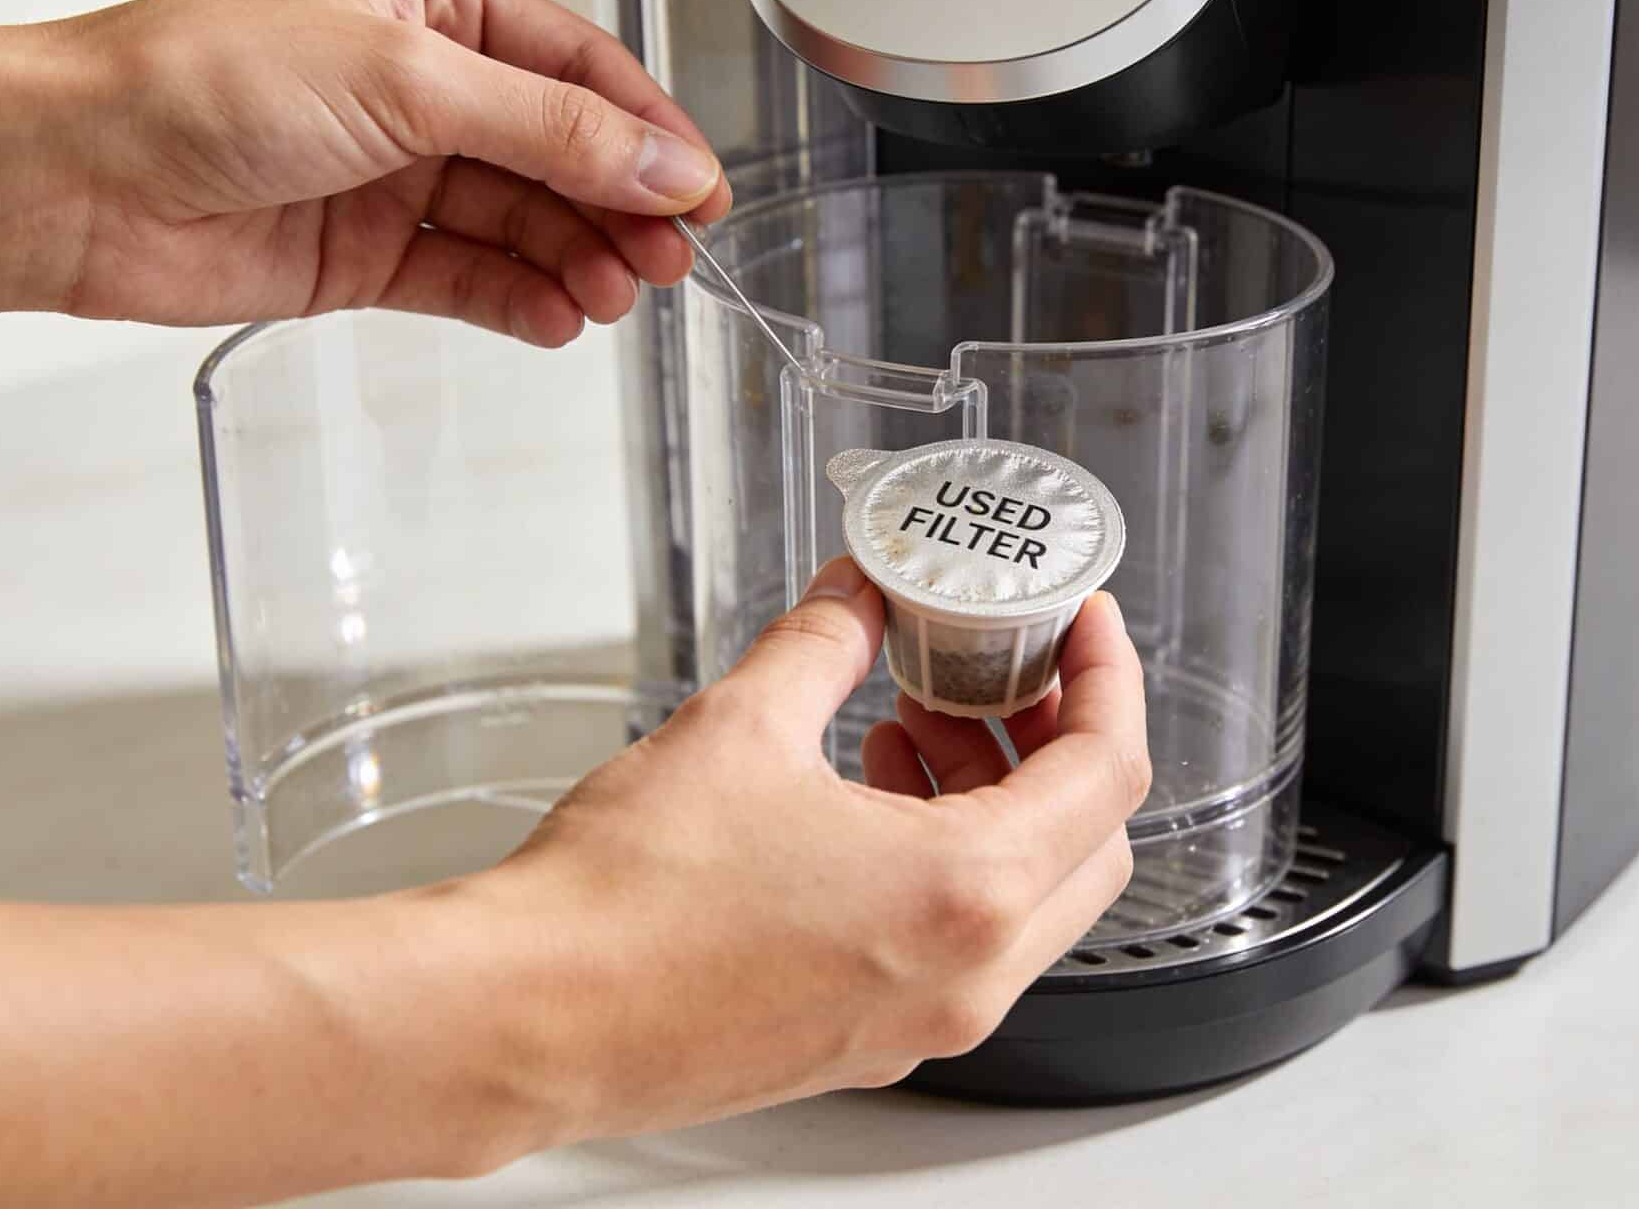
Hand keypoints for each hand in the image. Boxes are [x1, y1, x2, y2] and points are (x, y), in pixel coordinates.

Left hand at [39, 0, 731, 345]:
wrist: (77, 176)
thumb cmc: (201, 81)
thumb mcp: (408, 83)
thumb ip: (549, 133)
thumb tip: (662, 163)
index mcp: (431, 2)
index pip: (577, 69)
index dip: (648, 132)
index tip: (702, 191)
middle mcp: (416, 85)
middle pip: (559, 152)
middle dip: (619, 206)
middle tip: (670, 260)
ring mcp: (390, 174)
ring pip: (519, 222)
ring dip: (574, 260)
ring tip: (612, 296)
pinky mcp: (360, 256)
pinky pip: (466, 279)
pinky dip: (516, 301)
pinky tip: (554, 318)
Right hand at [453, 560, 1149, 1148]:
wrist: (530, 1018)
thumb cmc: (625, 905)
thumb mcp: (742, 725)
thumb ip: (824, 642)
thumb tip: (857, 595)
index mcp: (966, 892)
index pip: (1107, 772)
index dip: (1108, 676)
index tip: (1086, 625)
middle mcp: (966, 977)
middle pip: (1092, 847)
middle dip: (1058, 743)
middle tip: (1001, 673)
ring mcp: (922, 1024)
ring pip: (1028, 904)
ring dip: (1000, 804)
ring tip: (913, 723)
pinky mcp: (869, 1043)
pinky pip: (960, 948)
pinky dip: (949, 864)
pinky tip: (866, 802)